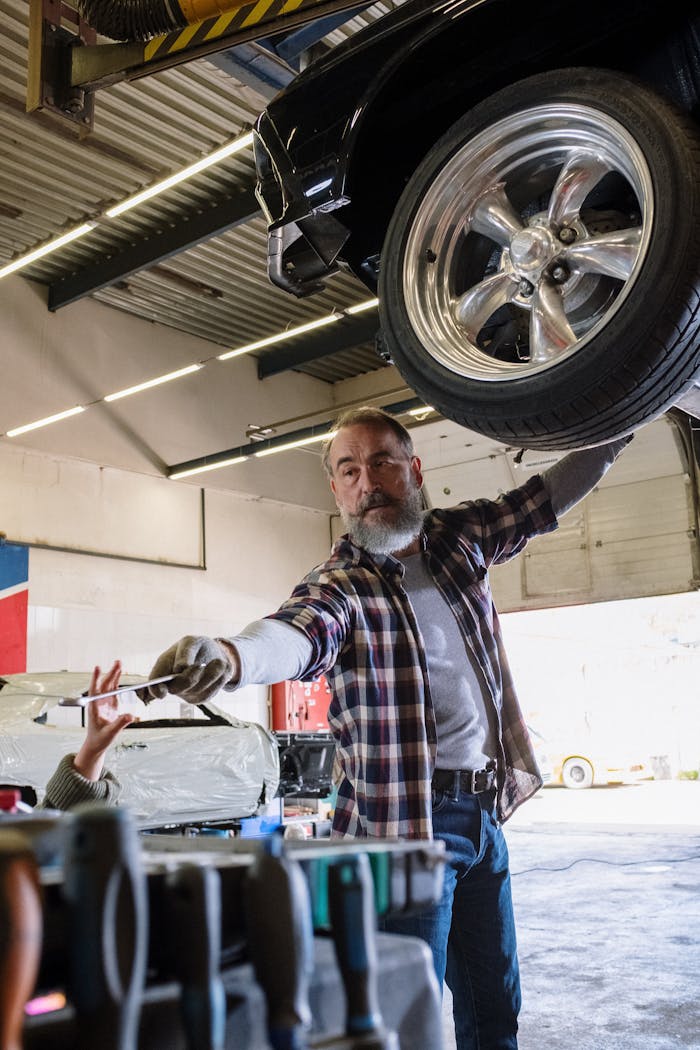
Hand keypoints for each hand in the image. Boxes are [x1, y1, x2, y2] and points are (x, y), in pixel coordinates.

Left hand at [73, 661, 134, 781]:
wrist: (97, 744)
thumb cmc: (99, 739)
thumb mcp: (110, 733)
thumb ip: (120, 723)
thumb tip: (130, 715)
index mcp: (94, 708)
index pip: (94, 691)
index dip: (95, 679)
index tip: (97, 668)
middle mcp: (98, 703)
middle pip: (104, 685)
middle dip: (110, 673)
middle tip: (118, 663)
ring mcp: (103, 703)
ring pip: (108, 686)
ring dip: (113, 675)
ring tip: (119, 664)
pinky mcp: (109, 705)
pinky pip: (113, 690)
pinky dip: (116, 681)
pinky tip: (119, 674)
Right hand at [137, 636, 236, 705]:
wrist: (213, 653)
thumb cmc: (196, 647)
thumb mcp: (190, 643)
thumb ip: (184, 654)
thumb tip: (181, 668)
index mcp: (162, 672)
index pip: (154, 686)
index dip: (155, 691)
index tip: (162, 692)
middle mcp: (174, 687)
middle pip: (179, 688)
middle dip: (189, 677)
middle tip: (199, 666)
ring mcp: (189, 694)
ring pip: (199, 689)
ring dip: (210, 674)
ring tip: (217, 661)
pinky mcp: (205, 695)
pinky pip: (214, 689)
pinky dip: (220, 675)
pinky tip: (220, 664)